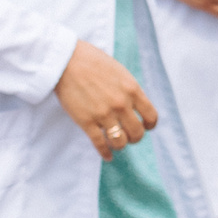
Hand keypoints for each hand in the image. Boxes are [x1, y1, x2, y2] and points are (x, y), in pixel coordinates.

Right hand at [56, 38, 157, 159]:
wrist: (66, 61)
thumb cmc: (92, 62)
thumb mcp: (120, 73)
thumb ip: (129, 90)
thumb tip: (135, 105)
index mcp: (132, 90)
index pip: (151, 116)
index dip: (149, 125)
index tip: (145, 127)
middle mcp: (121, 104)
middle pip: (137, 132)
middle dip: (135, 137)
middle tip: (129, 136)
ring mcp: (104, 114)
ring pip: (120, 141)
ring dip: (120, 145)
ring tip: (117, 143)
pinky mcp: (86, 122)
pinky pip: (100, 144)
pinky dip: (105, 153)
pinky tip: (108, 156)